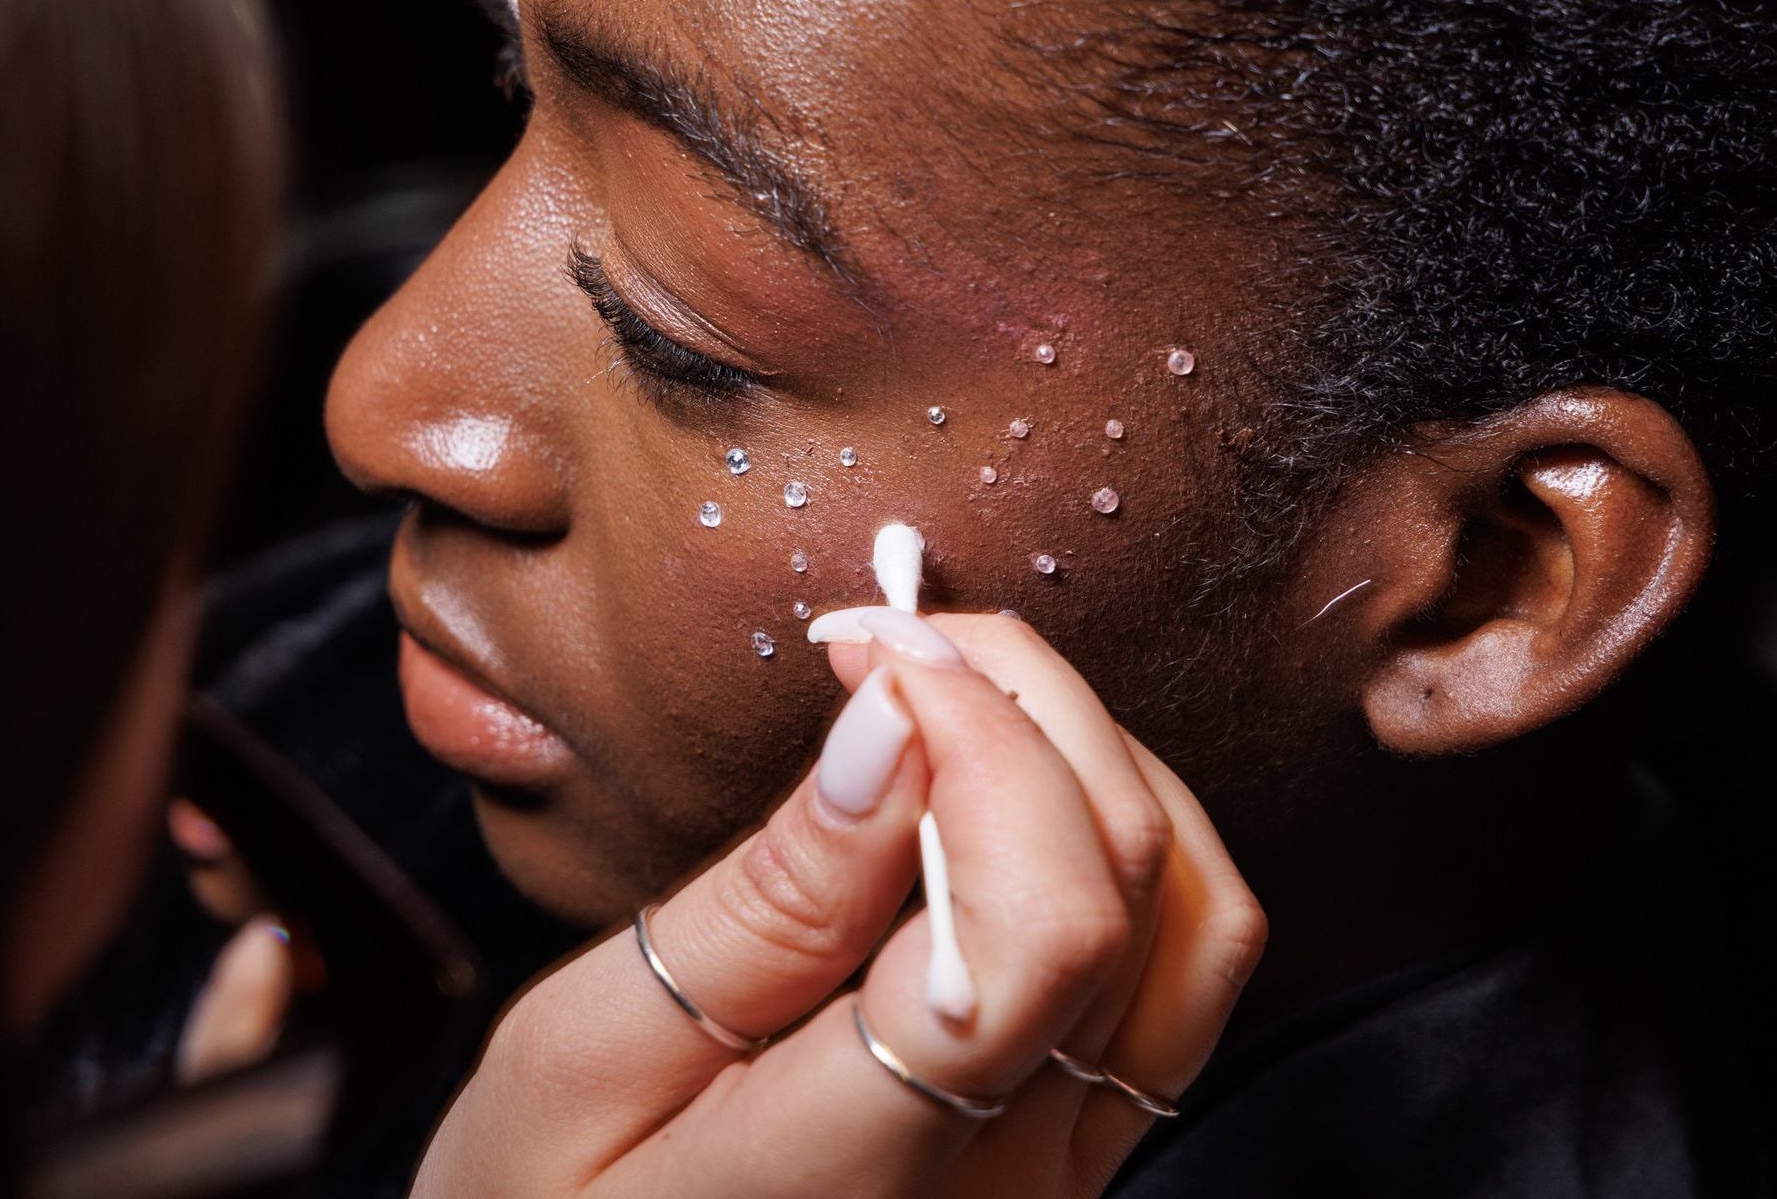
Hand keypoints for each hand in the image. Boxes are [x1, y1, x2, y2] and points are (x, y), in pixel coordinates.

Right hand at [413, 612, 1264, 1197]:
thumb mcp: (583, 1059)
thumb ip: (761, 905)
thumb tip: (895, 725)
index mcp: (869, 1178)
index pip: (1042, 932)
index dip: (987, 742)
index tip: (874, 650)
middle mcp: (1014, 1190)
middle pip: (1136, 892)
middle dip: (1028, 706)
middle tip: (892, 636)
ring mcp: (1068, 1181)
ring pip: (1196, 920)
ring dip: (1091, 757)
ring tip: (951, 694)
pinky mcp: (1081, 1152)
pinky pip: (1180, 970)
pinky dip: (1124, 834)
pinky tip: (1012, 783)